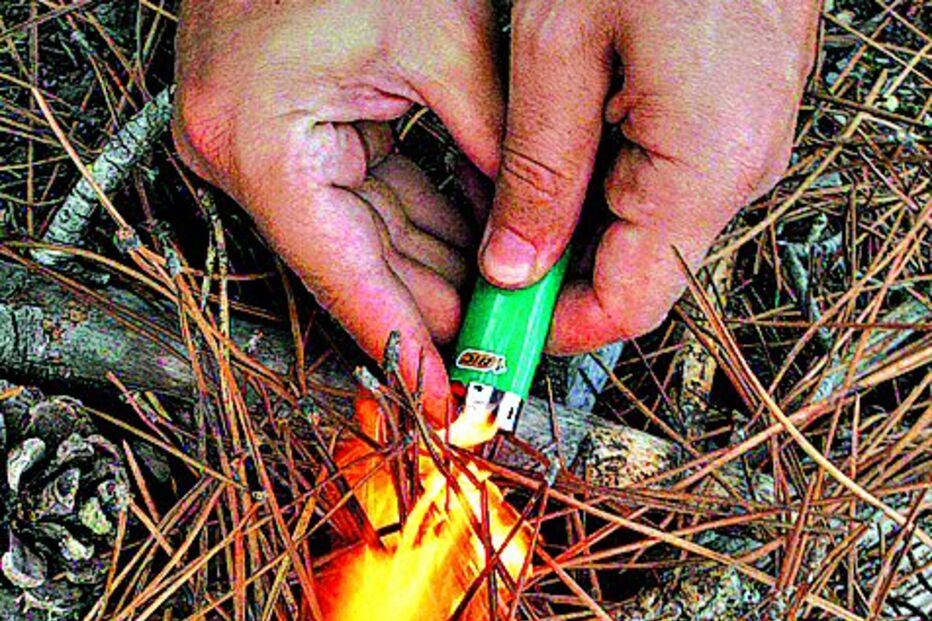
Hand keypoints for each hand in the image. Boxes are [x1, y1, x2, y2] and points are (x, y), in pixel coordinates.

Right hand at [173, 0, 502, 418]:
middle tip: (498, 346)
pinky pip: (364, 193)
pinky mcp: (289, 126)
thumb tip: (533, 225)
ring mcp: (262, 142)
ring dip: (435, 263)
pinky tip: (474, 241)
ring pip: (366, 232)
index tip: (448, 393)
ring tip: (501, 299)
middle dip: (436, 304)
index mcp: (262, 144)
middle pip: (359, 262)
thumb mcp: (445, 42)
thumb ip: (498, 144)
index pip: (347, 277)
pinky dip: (420, 217)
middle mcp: (245, 153)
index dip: (406, 343)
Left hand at [480, 0, 817, 352]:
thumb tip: (515, 264)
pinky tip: (558, 151)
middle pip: (636, 271)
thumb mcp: (560, 47)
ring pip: (645, 228)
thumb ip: (538, 171)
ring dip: (573, 224)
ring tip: (510, 191)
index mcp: (704, 163)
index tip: (493, 324)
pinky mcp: (731, 116)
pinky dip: (604, 183)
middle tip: (485, 254)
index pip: (627, 305)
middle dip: (555, 275)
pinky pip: (662, 181)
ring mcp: (741, 141)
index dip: (553, 328)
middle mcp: (739, 166)